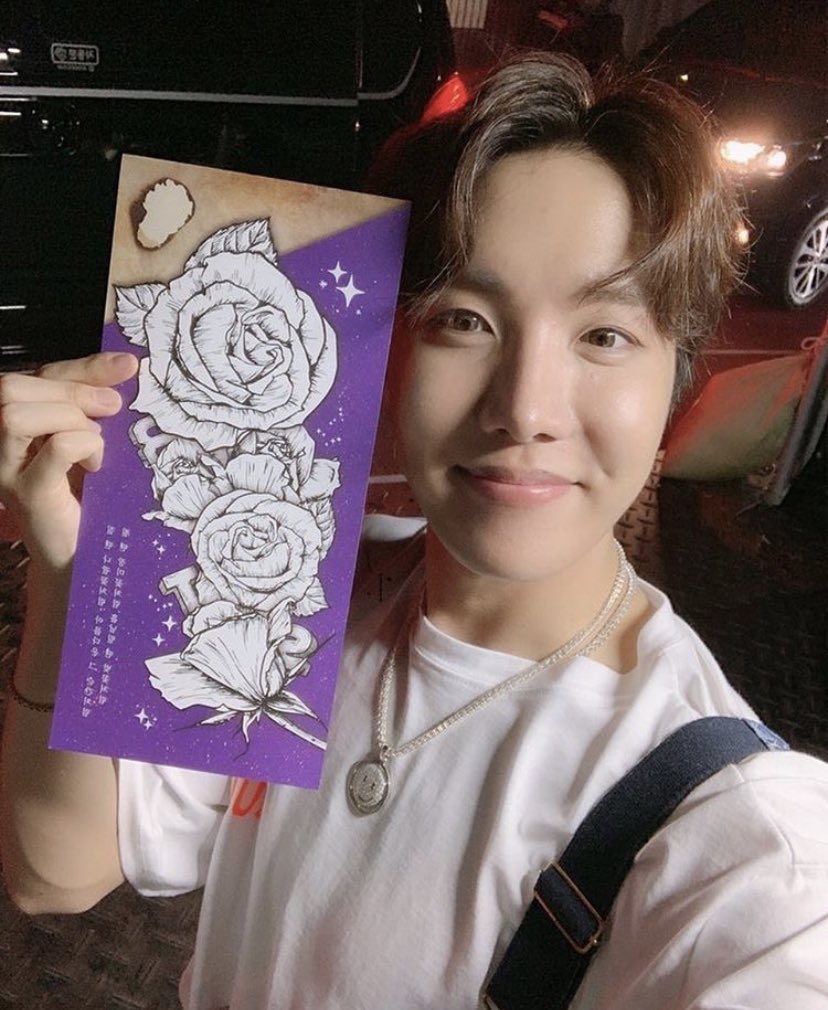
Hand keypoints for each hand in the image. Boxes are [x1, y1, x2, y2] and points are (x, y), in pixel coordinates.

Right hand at [0, 352, 138, 569]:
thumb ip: (98, 403)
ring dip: (70, 419)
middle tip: (112, 410)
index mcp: (17, 422)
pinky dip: (83, 445)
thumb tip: (126, 364)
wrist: (83, 554)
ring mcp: (6, 469)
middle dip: (72, 392)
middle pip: (12, 387)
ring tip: (96, 445)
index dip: (83, 367)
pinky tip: (95, 466)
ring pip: (16, 414)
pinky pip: (55, 448)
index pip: (39, 375)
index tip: (127, 366)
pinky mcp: (27, 494)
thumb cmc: (89, 494)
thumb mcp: (92, 437)